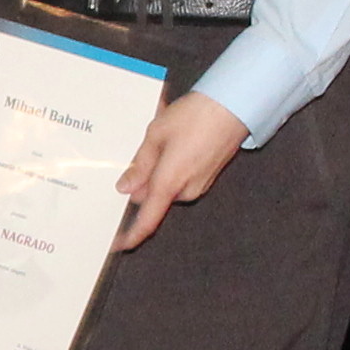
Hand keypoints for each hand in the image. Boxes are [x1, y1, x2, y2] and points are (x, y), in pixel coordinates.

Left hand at [114, 90, 249, 250]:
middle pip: (152, 197)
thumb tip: (125, 189)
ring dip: (156, 169)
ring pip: (166, 185)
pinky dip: (171, 164)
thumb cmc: (194, 116)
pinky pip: (180, 177)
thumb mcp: (156, 134)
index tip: (115, 244)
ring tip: (155, 139)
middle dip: (140, 183)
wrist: (234, 105)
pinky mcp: (208, 175)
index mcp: (169, 183)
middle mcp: (186, 191)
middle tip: (130, 156)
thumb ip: (140, 165)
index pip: (147, 221)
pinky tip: (171, 140)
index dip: (130, 236)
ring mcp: (200, 184)